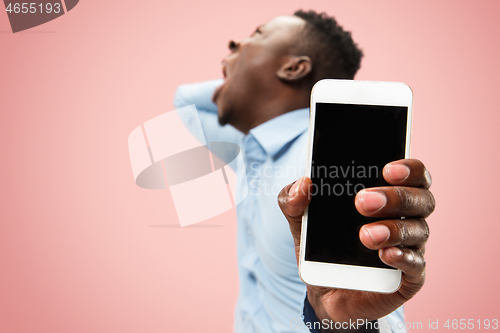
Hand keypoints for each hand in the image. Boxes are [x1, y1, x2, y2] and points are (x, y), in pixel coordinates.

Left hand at [277, 159, 434, 329]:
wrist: (323, 288)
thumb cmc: (322, 244)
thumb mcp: (300, 219)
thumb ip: (293, 198)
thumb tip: (303, 183)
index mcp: (387, 192)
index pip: (413, 173)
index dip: (408, 168)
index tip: (386, 169)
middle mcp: (406, 216)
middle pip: (420, 198)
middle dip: (394, 197)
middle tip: (362, 202)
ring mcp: (412, 246)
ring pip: (418, 230)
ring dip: (394, 229)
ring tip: (365, 235)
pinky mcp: (410, 276)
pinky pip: (416, 265)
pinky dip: (402, 257)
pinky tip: (384, 254)